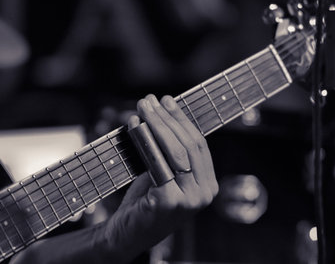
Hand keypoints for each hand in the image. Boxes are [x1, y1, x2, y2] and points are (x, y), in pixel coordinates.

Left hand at [103, 94, 217, 262]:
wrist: (126, 234)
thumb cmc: (145, 202)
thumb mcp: (166, 175)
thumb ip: (173, 153)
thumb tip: (166, 115)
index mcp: (208, 185)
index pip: (199, 144)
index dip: (183, 120)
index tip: (167, 101)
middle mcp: (204, 193)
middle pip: (189, 145)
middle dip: (167, 118)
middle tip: (150, 100)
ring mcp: (190, 200)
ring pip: (176, 151)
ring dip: (157, 124)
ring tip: (142, 107)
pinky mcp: (170, 202)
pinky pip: (158, 163)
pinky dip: (145, 140)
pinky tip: (135, 126)